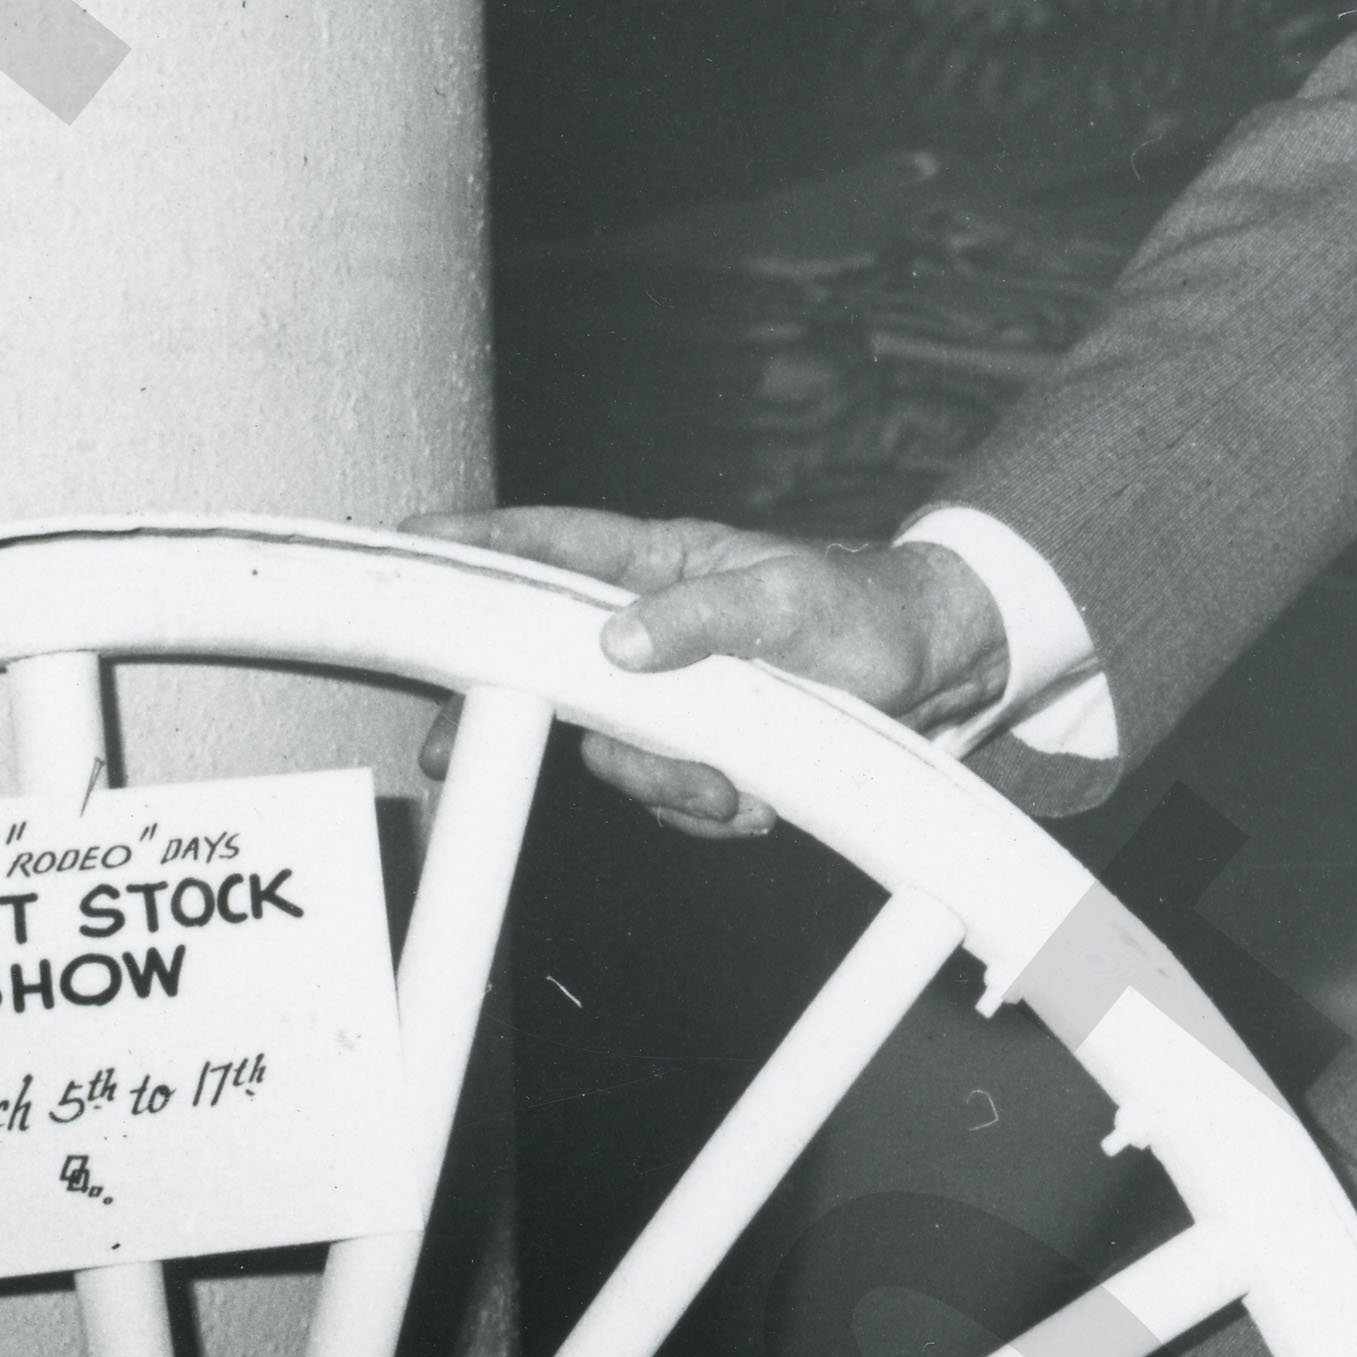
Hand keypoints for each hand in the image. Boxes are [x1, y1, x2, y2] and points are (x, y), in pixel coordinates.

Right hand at [420, 506, 1009, 835]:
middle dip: (503, 714)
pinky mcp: (711, 751)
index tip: (413, 545)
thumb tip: (615, 644)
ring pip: (618, 754)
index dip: (479, 547)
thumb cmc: (869, 614)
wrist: (943, 676)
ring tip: (732, 783)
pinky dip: (713, 812)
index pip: (551, 547)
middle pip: (549, 669)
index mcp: (663, 566)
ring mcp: (679, 694)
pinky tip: (757, 796)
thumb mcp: (790, 606)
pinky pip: (675, 800)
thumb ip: (702, 618)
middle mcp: (657, 630)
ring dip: (667, 784)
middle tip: (444, 749)